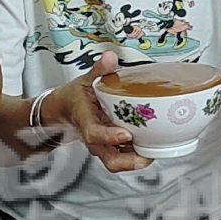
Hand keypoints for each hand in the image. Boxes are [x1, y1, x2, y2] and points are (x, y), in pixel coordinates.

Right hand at [39, 52, 148, 171]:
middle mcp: (94, 138)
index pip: (95, 134)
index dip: (110, 137)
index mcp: (85, 121)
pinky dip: (136, 155)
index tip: (126, 135)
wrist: (65, 109)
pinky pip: (123, 157)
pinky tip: (151, 146)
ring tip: (155, 151)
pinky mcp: (110, 148)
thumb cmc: (75, 97)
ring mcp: (102, 146)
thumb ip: (99, 70)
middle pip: (110, 159)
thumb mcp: (85, 80)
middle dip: (129, 161)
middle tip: (149, 155)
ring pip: (117, 162)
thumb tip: (110, 57)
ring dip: (136, 160)